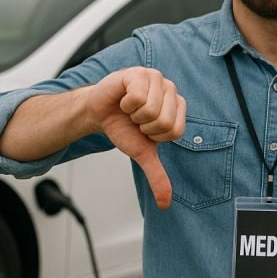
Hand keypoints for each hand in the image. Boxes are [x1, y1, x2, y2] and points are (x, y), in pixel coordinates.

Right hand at [87, 67, 185, 208]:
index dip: (154, 136)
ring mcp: (155, 77)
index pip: (174, 131)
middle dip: (143, 126)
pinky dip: (124, 104)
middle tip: (135, 119)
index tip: (144, 129)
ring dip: (132, 114)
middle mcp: (170, 89)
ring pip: (150, 109)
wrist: (99, 113)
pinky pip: (136, 97)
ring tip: (129, 108)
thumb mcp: (142, 153)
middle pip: (163, 121)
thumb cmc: (124, 129)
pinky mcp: (138, 72)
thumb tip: (165, 205)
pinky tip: (122, 99)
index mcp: (178, 107)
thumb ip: (157, 176)